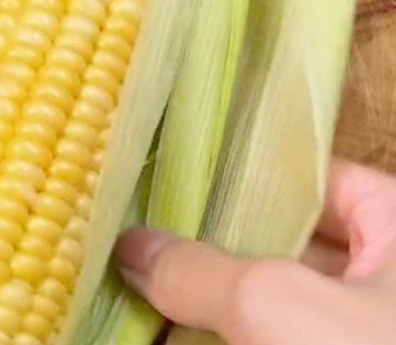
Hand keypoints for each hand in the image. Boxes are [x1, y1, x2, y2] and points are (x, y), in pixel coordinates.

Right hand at [116, 158, 395, 343]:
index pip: (312, 180)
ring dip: (215, 301)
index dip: (242, 176)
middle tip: (148, 238)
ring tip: (145, 282)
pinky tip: (176, 334)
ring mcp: (364, 331)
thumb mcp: (281, 309)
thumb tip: (133, 248)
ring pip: (276, 303)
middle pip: (286, 242)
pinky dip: (232, 336)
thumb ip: (201, 272)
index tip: (174, 181)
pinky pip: (274, 339)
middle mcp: (386, 278)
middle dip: (214, 245)